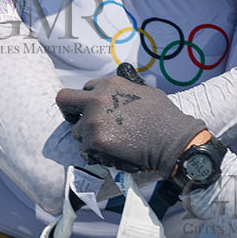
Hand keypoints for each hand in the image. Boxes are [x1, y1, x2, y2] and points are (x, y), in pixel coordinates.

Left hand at [56, 74, 208, 177]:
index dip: (89, 101)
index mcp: (109, 84)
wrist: (172, 140)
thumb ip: (125, 88)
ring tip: (109, 143)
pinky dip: (95, 153)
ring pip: (76, 131)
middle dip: (69, 111)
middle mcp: (97, 98)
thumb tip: (120, 87)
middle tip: (77, 122)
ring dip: (88, 137)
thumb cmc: (164, 116)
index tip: (94, 111)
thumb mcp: (145, 90)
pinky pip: (85, 149)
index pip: (85, 89)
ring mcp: (94, 120)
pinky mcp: (96, 141)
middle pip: (64, 100)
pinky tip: (111, 153)